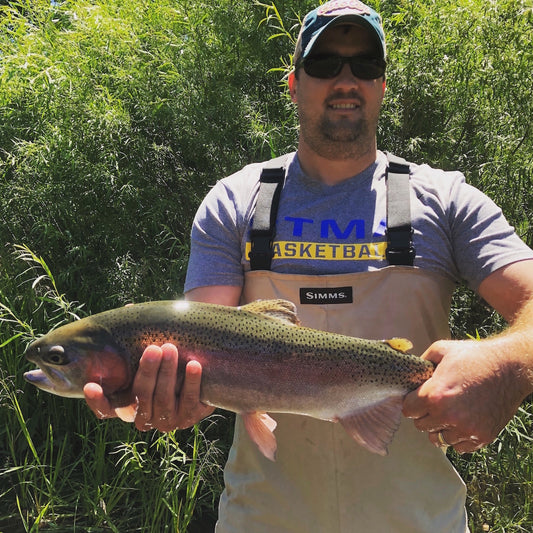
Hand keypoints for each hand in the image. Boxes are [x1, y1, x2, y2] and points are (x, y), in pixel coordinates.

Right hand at [84, 343, 214, 431]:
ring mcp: (167, 421)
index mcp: (128, 403)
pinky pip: (189, 402)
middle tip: (154, 348)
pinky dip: (191, 382)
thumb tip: (130, 308)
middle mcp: (144, 417)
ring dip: (167, 373)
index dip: (97, 401)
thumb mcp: (150, 353)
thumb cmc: (168, 361)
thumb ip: (136, 337)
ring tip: (171, 349)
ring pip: (163, 400)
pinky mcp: (189, 418)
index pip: (106, 410)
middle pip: (140, 397)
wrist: (202, 375)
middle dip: (147, 371)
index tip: (90, 385)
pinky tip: (193, 365)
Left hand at [402, 339, 524, 453]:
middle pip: (421, 426)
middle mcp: (448, 416)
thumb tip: (408, 373)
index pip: (408, 411)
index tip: (418, 397)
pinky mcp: (483, 437)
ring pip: (439, 439)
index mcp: (434, 396)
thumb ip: (420, 363)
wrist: (509, 367)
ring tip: (449, 411)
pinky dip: (458, 437)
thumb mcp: (441, 350)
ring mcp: (467, 429)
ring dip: (440, 427)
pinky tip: (462, 421)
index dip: (412, 402)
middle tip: (435, 403)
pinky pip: (459, 447)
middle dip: (424, 414)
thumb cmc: (474, 356)